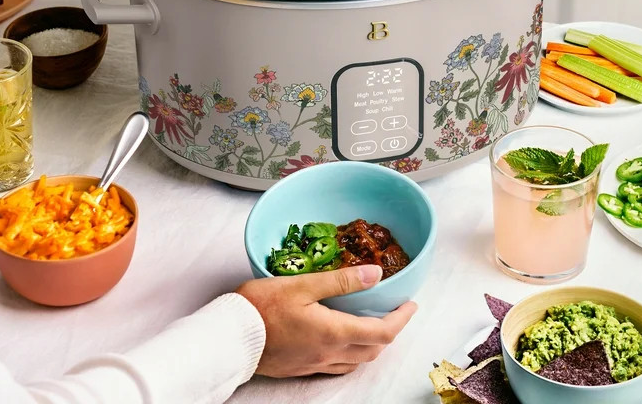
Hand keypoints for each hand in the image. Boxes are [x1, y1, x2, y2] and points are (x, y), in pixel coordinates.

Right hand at [237, 264, 416, 376]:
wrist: (230, 336)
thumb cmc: (262, 306)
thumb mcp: (303, 284)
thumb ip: (342, 281)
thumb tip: (376, 274)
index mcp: (334, 332)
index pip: (382, 333)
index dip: (402, 319)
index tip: (411, 305)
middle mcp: (329, 353)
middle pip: (374, 350)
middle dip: (391, 332)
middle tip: (396, 311)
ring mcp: (314, 364)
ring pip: (357, 361)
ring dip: (372, 345)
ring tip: (374, 323)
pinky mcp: (301, 367)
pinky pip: (337, 366)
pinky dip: (351, 354)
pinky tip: (343, 340)